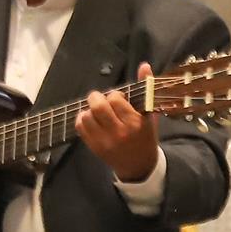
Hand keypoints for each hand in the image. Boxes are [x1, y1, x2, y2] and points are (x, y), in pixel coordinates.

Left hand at [77, 61, 160, 182]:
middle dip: (96, 98)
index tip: (118, 99)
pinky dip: (82, 120)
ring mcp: (105, 141)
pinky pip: (80, 128)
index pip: (115, 100)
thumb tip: (144, 65)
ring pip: (86, 117)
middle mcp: (120, 133)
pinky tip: (90, 120)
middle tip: (99, 99)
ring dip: (88, 110)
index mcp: (136, 123)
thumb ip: (146, 89)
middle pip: (98, 107)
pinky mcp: (95, 147)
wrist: (139, 166)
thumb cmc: (145, 136)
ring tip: (95, 111)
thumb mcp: (150, 114)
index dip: (115, 95)